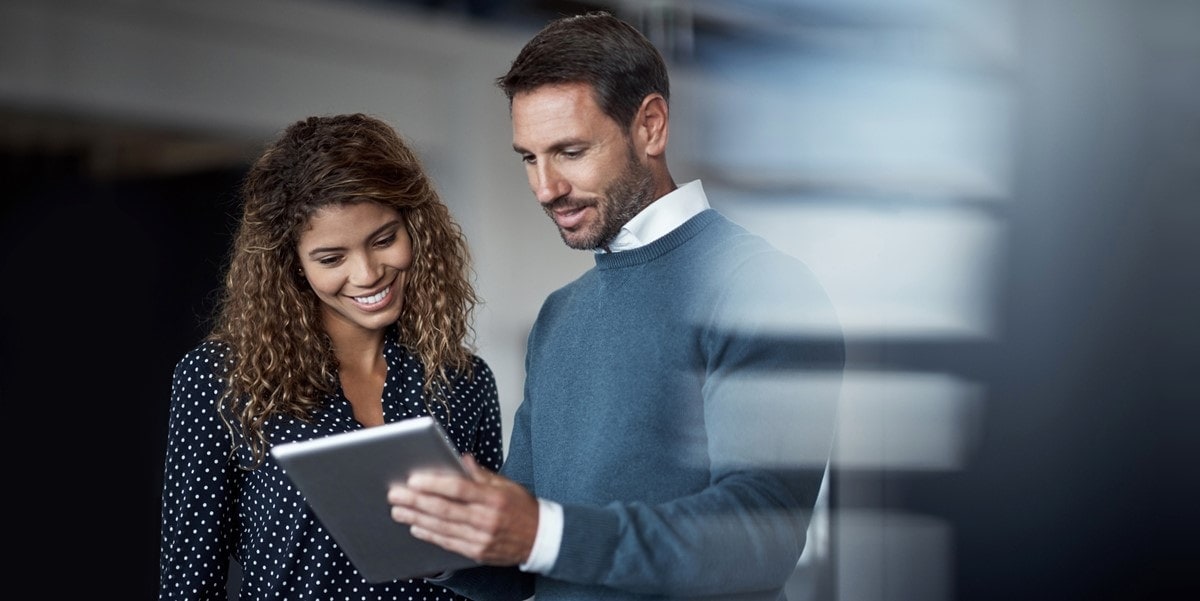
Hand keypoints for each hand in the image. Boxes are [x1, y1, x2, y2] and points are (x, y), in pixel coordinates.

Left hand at [388, 454, 538, 565]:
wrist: (541, 539)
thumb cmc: (522, 508)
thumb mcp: (507, 484)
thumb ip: (480, 474)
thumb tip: (460, 459)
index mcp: (494, 497)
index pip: (459, 488)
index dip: (434, 484)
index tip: (413, 479)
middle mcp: (487, 519)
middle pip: (444, 509)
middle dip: (416, 501)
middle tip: (395, 494)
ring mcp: (481, 538)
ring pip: (442, 528)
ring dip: (416, 518)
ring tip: (398, 510)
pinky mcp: (477, 552)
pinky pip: (448, 543)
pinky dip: (430, 535)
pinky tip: (416, 527)